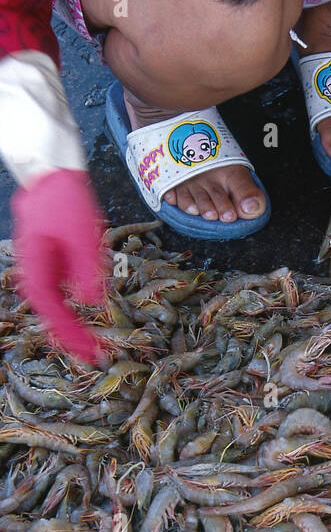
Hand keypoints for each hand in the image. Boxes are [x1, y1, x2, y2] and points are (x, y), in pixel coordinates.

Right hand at [10, 169, 108, 364]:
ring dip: (72, 325)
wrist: (53, 174)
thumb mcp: (83, 235)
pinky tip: (87, 318)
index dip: (69, 333)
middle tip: (94, 356)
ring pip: (55, 303)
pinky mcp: (53, 261)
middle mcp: (35, 271)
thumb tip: (91, 301)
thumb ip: (87, 269)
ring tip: (91, 345)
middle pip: (51, 312)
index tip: (88, 351)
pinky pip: (61, 291)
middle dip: (71, 336)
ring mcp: (42, 267)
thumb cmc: (64, 200)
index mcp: (36, 267)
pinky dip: (73, 307)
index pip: (51, 310)